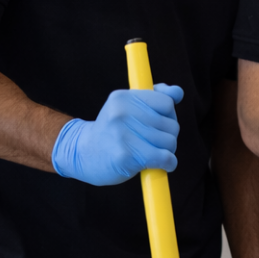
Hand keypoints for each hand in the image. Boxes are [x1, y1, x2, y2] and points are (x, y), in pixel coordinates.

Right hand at [51, 85, 183, 185]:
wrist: (81, 154)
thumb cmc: (112, 131)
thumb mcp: (127, 107)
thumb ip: (154, 97)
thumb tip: (177, 92)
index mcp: (124, 98)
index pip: (167, 103)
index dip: (169, 116)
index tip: (158, 124)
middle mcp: (122, 113)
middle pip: (171, 124)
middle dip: (168, 136)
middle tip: (152, 142)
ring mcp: (123, 134)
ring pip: (170, 142)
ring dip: (168, 151)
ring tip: (151, 152)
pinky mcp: (126, 156)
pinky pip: (164, 158)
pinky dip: (169, 163)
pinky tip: (163, 164)